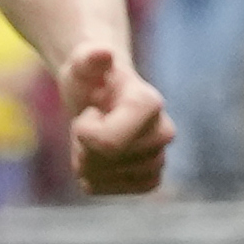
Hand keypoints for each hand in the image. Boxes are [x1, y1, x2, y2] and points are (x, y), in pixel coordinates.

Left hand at [59, 43, 170, 195]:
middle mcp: (163, 132)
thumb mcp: (80, 63)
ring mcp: (159, 158)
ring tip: (93, 137)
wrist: (97, 95)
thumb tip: (104, 52)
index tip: (89, 112)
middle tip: (89, 122)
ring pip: (106, 178)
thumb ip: (88, 57)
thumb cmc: (89, 78)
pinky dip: (96, 179)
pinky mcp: (150, 179)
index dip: (84, 132)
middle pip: (105, 160)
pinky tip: (96, 159)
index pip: (108, 143)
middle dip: (83, 144)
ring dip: (87, 161)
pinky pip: (115, 191)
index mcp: (149, 103)